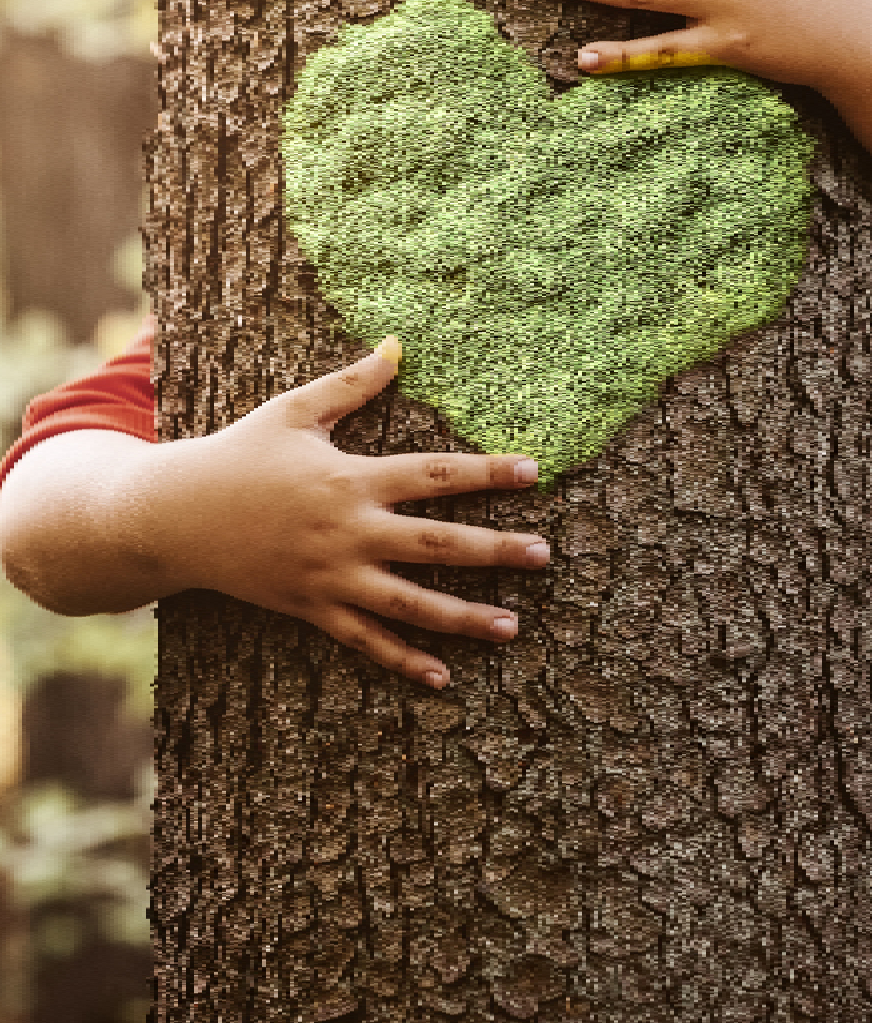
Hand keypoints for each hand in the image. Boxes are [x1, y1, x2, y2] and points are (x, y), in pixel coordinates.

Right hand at [133, 337, 548, 688]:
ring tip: (513, 626)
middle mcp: (349, 531)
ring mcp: (331, 577)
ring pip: (410, 603)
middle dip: (495, 550)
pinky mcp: (311, 609)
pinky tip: (442, 676)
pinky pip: (364, 640)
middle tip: (545, 554)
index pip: (435, 474)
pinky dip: (403, 660)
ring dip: (464, 616)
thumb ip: (352, 385)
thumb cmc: (239, 455)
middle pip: (436, 543)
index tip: (534, 471)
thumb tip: (397, 346)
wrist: (175, 516)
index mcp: (352, 479)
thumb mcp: (294, 411)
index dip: (487, 472)